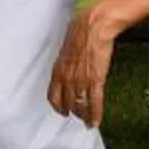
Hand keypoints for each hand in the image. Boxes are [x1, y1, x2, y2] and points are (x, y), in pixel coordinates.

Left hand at [48, 4, 118, 127]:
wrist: (92, 27)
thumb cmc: (81, 32)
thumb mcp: (67, 50)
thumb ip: (67, 63)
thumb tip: (71, 68)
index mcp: (58, 70)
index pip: (53, 96)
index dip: (58, 106)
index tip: (62, 111)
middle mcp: (66, 78)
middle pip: (67, 103)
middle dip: (72, 112)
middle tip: (77, 117)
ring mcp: (80, 80)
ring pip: (80, 106)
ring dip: (84, 116)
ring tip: (87, 122)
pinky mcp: (95, 80)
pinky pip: (94, 103)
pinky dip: (95, 115)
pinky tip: (95, 122)